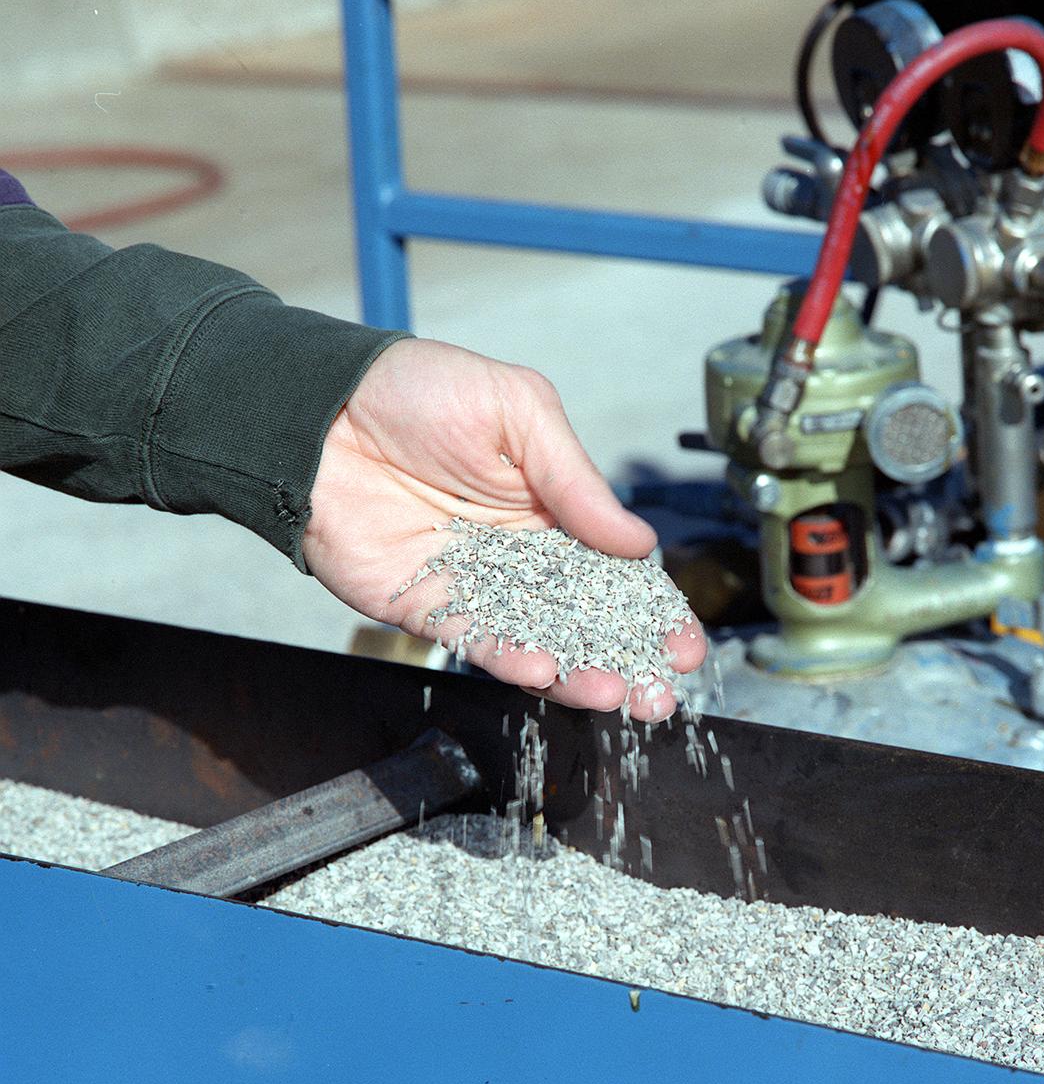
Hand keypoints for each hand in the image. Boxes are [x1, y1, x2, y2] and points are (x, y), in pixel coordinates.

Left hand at [303, 337, 705, 719]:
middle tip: (660, 693)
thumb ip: (576, 480)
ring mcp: (475, 585)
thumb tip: (638, 542)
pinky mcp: (426, 605)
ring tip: (614, 695)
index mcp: (552, 508)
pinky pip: (476, 639)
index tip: (684, 644)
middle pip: (584, 620)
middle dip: (626, 659)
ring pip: (537, 641)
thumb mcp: (518, 412)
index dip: (652, 609)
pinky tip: (544, 671)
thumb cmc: (418, 389)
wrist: (319, 408)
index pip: (616, 571)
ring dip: (576, 673)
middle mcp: (519, 554)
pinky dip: (510, 660)